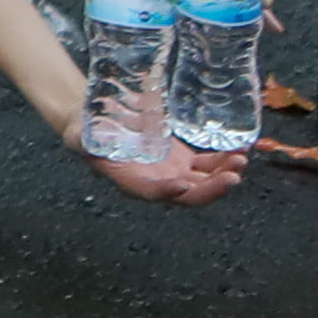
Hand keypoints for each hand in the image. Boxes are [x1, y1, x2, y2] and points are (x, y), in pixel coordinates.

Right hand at [85, 132, 250, 208]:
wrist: (98, 123)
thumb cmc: (84, 131)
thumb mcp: (77, 135)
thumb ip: (80, 140)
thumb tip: (80, 138)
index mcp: (131, 182)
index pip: (152, 193)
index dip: (167, 192)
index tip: (182, 184)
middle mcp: (157, 183)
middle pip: (189, 194)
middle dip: (211, 188)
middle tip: (232, 176)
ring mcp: (173, 173)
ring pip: (204, 182)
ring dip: (224, 175)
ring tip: (240, 160)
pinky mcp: (184, 160)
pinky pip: (208, 166)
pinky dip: (224, 160)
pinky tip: (240, 150)